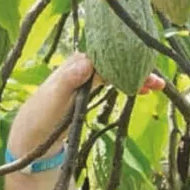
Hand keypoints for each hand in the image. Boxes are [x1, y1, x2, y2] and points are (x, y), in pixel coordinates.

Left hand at [8, 53, 163, 157]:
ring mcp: (86, 78)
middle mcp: (81, 67)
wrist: (32, 134)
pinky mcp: (88, 90)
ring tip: (158, 86)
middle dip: (137, 66)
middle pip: (115, 61)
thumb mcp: (53, 99)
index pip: (105, 56)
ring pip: (117, 71)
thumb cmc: (40, 116)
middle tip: (158, 80)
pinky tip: (143, 90)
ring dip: (137, 76)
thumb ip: (68, 80)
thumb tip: (87, 63)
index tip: (144, 65)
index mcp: (75, 64)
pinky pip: (113, 82)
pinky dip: (128, 84)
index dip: (126, 59)